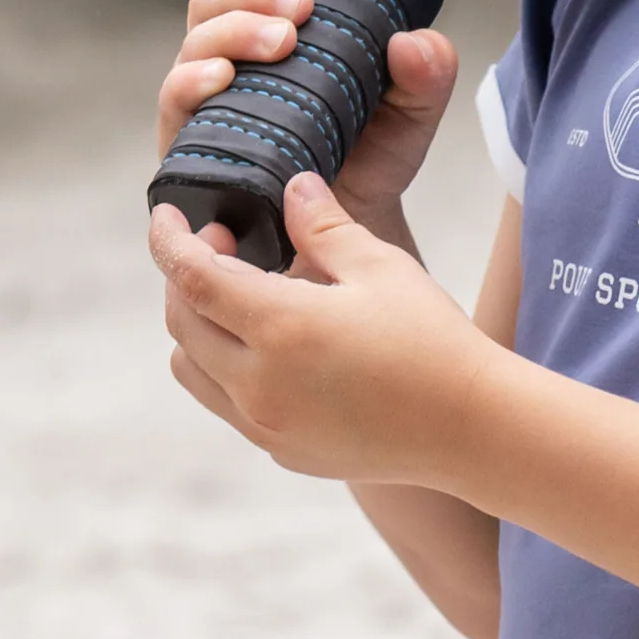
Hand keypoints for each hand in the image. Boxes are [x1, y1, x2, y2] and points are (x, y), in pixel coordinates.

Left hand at [151, 170, 499, 489]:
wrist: (471, 428)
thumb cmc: (432, 340)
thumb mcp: (379, 266)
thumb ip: (323, 225)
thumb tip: (291, 187)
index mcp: (281, 328)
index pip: (192, 277)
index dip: (169, 240)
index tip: (167, 216)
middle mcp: (259, 384)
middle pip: (181, 324)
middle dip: (185, 278)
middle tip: (222, 245)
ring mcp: (266, 425)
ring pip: (192, 370)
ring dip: (198, 328)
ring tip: (243, 298)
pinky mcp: (282, 452)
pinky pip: (227, 404)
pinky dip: (227, 367)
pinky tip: (272, 345)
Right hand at [153, 0, 460, 243]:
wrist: (348, 224)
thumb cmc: (370, 154)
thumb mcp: (413, 111)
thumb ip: (429, 74)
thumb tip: (414, 41)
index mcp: (276, 20)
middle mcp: (233, 48)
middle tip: (301, 7)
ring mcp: (207, 91)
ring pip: (196, 36)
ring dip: (233, 29)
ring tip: (280, 43)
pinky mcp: (191, 136)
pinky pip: (174, 97)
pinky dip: (192, 79)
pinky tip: (222, 77)